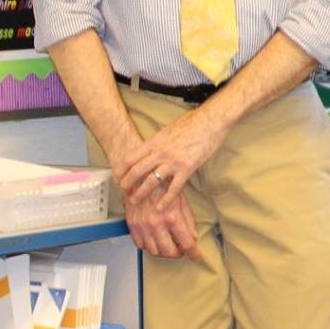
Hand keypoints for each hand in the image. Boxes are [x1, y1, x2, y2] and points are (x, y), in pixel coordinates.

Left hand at [113, 107, 227, 205]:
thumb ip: (158, 141)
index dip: (122, 169)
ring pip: (151, 181)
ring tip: (135, 201)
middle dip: (127, 183)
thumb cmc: (192, 122)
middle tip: (123, 192)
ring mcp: (173, 161)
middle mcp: (160, 152)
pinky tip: (160, 207)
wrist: (210, 121)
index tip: (118, 177)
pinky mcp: (187, 168)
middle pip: (137, 170)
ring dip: (141, 193)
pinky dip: (165, 200)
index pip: (131, 157)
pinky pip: (173, 188)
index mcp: (155, 141)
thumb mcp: (168, 129)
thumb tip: (151, 149)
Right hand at [125, 188, 201, 261]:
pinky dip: (148, 246)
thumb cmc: (163, 184)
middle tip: (181, 251)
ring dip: (163, 252)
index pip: (186, 244)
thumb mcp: (182, 200)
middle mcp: (156, 224)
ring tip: (168, 246)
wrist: (142, 175)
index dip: (194, 253)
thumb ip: (188, 221)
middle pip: (169, 252)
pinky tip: (154, 240)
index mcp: (172, 217)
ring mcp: (143, 225)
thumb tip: (192, 237)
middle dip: (178, 254)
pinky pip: (140, 244)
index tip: (196, 256)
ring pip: (154, 251)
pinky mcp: (132, 224)